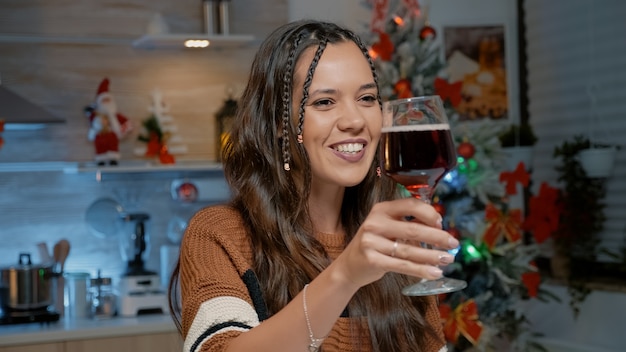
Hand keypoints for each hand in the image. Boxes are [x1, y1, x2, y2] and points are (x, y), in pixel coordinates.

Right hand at [332, 197, 459, 288]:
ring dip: (432, 256)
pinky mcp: (372, 260)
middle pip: (413, 229)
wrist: (350, 265)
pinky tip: (435, 273)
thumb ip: (408, 222)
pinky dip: (421, 270)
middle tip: (454, 243)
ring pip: (410, 250)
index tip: (441, 223)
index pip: (410, 205)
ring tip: (448, 259)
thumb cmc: (375, 244)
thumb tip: (438, 226)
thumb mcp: (387, 227)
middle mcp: (374, 222)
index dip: (429, 213)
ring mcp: (371, 242)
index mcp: (381, 209)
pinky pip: (403, 265)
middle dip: (437, 237)